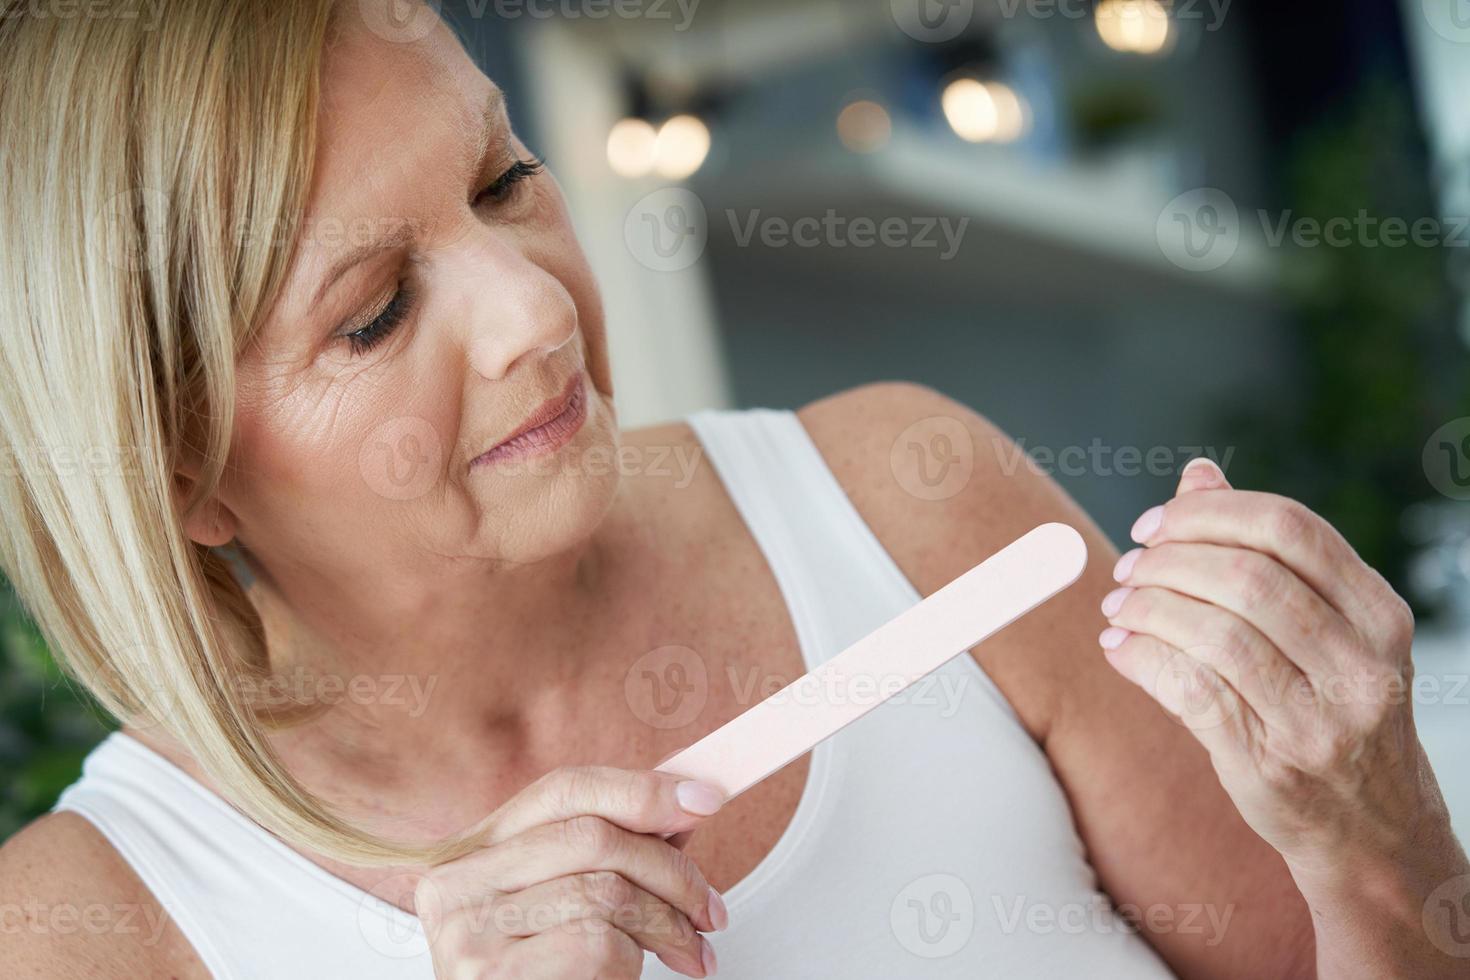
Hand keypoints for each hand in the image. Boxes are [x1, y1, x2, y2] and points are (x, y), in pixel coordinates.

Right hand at [414, 766, 726, 978]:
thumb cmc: (549, 974)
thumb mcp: (572, 901)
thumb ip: (614, 851)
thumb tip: (685, 801)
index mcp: (474, 853)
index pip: (564, 789)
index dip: (641, 788)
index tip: (704, 801)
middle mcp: (458, 883)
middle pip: (594, 836)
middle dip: (671, 870)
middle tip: (710, 909)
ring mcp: (468, 929)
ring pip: (604, 891)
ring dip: (666, 924)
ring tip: (685, 950)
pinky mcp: (492, 974)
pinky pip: (597, 943)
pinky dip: (632, 961)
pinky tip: (627, 977)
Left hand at [1096, 458, 1431, 874]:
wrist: (1373, 832)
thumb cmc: (1331, 709)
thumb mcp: (1325, 629)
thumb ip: (1263, 552)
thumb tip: (1197, 472)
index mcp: (1377, 613)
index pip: (1289, 529)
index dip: (1207, 514)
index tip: (1152, 524)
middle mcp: (1361, 663)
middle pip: (1246, 575)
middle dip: (1168, 561)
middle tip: (1126, 568)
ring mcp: (1320, 718)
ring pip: (1215, 631)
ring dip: (1148, 608)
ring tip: (1116, 608)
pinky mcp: (1271, 762)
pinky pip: (1190, 690)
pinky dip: (1142, 659)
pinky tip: (1118, 650)